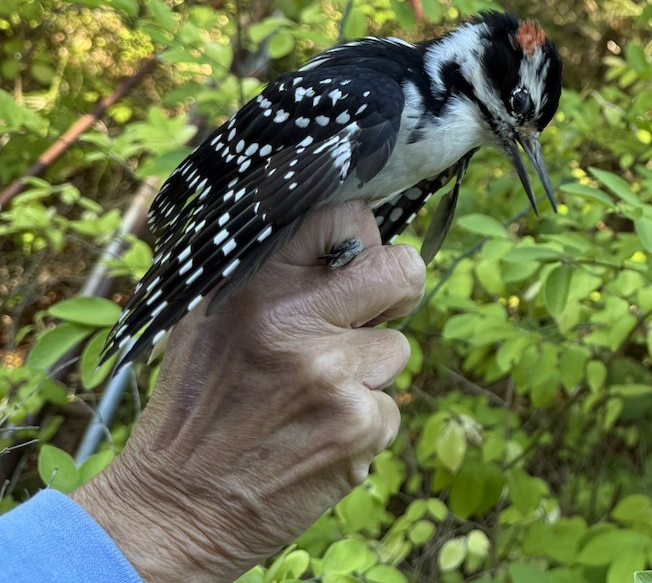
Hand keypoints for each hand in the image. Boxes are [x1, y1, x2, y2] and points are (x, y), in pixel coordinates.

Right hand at [72, 201, 423, 581]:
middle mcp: (294, 321)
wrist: (175, 508)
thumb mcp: (209, 320)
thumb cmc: (196, 409)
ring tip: (311, 397)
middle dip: (398, 291)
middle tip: (370, 316)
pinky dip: (362, 424)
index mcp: (256, 284)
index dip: (362, 239)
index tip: (353, 263)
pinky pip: (391, 407)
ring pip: (397, 348)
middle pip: (402, 270)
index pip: (346, 217)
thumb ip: (271, 276)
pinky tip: (315, 436)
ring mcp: (332, 374)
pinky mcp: (359, 425)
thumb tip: (342, 241)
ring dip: (367, 373)